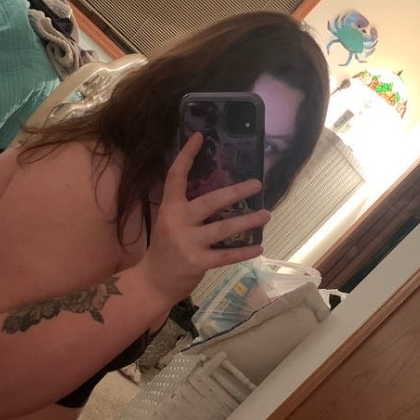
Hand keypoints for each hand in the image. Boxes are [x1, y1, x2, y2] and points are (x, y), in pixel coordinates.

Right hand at [141, 133, 270, 302]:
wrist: (152, 282)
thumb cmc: (165, 250)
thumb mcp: (168, 223)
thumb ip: (187, 210)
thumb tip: (219, 194)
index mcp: (169, 209)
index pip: (175, 177)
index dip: (187, 155)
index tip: (199, 136)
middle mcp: (177, 222)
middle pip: (210, 201)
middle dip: (236, 192)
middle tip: (257, 184)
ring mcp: (187, 243)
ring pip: (224, 228)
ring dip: (248, 221)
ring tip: (267, 215)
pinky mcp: (197, 262)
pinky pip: (226, 255)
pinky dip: (244, 252)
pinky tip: (259, 247)